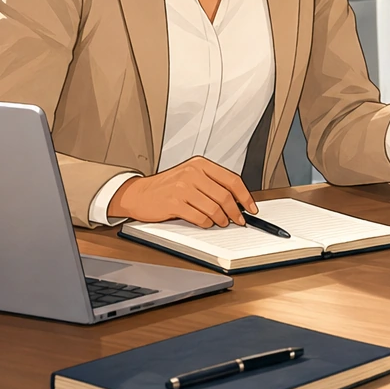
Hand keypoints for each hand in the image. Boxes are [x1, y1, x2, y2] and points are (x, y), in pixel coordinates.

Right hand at [107, 156, 255, 227]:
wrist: (138, 194)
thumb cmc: (166, 186)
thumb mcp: (190, 176)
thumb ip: (211, 183)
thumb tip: (237, 200)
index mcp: (200, 164)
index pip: (232, 179)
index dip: (245, 196)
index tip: (251, 207)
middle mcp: (192, 173)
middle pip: (225, 196)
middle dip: (235, 212)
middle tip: (238, 220)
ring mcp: (182, 188)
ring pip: (214, 208)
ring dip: (221, 220)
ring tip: (221, 223)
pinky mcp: (174, 203)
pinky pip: (199, 218)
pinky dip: (206, 224)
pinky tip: (206, 223)